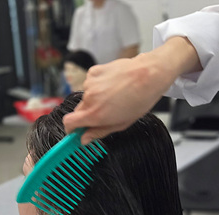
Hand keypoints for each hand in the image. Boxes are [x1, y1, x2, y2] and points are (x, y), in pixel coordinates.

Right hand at [63, 37, 201, 143]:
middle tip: (105, 113)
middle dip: (88, 114)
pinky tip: (113, 85)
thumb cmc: (140, 100)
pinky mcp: (94, 72)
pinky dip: (98, 86)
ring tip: (114, 96)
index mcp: (95, 114)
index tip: (77, 130)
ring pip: (86, 97)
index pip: (68, 122)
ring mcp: (90, 83)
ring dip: (95, 99)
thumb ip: (99, 132)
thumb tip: (84, 139)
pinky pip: (91, 84)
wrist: (149, 74)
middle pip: (79, 110)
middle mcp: (89, 98)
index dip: (71, 128)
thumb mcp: (121, 123)